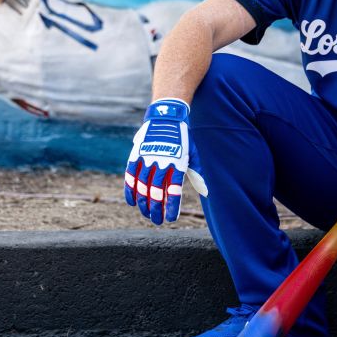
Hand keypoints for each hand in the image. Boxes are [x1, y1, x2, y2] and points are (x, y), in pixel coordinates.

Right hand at [124, 98, 207, 224]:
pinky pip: (130, 176)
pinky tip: (132, 202)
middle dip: (156, 209)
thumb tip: (206, 193)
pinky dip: (130, 190)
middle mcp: (162, 162)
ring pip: (142, 187)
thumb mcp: (192, 154)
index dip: (171, 207)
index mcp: (177, 163)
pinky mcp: (137, 155)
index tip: (171, 219)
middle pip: (156, 192)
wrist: (167, 116)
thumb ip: (198, 174)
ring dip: (143, 203)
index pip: (174, 191)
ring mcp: (147, 158)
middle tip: (157, 221)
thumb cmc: (183, 138)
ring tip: (146, 214)